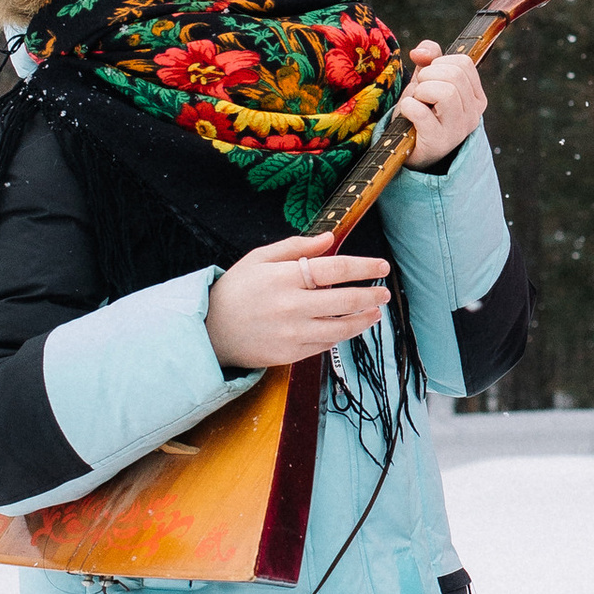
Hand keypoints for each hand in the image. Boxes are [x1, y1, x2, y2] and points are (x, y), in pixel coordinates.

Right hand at [205, 231, 390, 374]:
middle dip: (371, 295)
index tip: (382, 266)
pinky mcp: (290, 354)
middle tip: (384, 292)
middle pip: (345, 300)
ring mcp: (292, 333)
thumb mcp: (258, 258)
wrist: (209, 331)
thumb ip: (295, 246)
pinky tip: (349, 327)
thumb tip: (330, 238)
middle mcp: (290, 306)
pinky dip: (341, 335)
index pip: (335, 269)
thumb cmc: (235, 290)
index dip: (364, 267)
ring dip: (363, 319)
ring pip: (341, 328)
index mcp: (283, 277)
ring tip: (374, 312)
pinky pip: (325, 345)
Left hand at [401, 38, 485, 167]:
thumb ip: (429, 58)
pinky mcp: (438, 142)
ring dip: (420, 91)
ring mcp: (458, 130)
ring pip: (445, 92)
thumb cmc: (422, 110)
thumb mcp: (427, 80)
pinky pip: (422, 113)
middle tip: (420, 90)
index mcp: (476, 98)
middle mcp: (473, 114)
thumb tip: (420, 52)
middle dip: (428, 76)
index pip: (464, 64)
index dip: (440, 62)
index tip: (430, 76)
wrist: (410, 146)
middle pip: (454, 75)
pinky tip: (408, 112)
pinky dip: (408, 107)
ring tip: (416, 101)